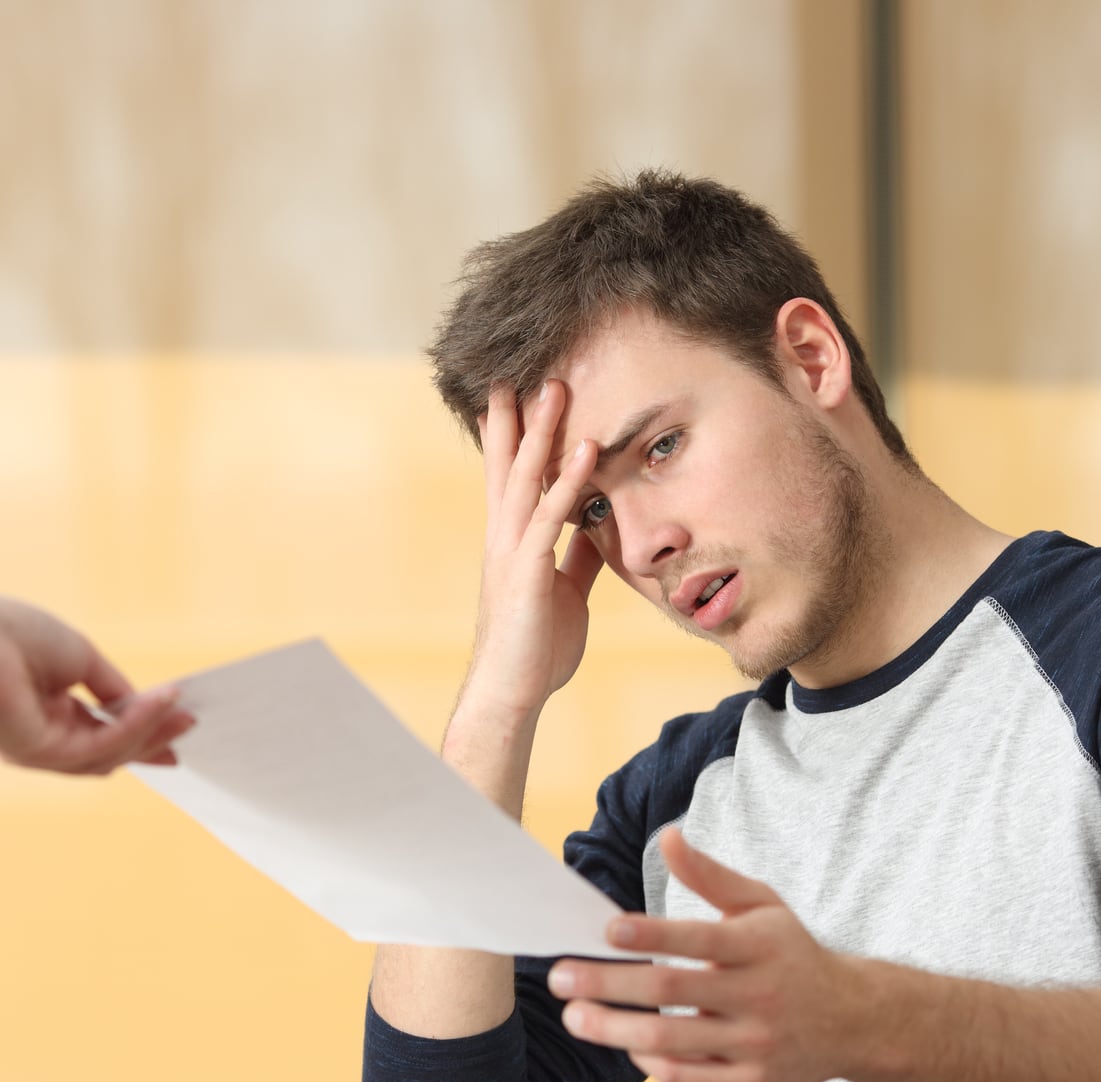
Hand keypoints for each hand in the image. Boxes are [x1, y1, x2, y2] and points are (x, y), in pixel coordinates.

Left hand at [0, 590, 192, 772]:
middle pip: (110, 751)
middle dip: (153, 738)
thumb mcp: (81, 658)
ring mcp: (41, 750)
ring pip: (108, 754)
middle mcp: (47, 738)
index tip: (180, 721)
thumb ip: (113, 688)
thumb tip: (145, 704)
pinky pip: (98, 745)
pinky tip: (157, 704)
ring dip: (149, 733)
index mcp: (52, 714)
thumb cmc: (18, 634)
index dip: (143, 730)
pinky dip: (132, 726)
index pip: (103, 732)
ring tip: (181, 714)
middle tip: (189, 726)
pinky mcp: (39, 753)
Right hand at [458, 381, 604, 719]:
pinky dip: (569, 481)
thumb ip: (577, 557)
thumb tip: (596, 529)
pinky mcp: (529, 571)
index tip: (508, 395)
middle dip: (515, 417)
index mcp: (510, 542)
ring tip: (555, 388)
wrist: (511, 692)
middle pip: (508, 465)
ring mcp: (512, 551)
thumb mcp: (565, 592)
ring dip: (541, 432)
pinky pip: (552, 517)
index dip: (508, 436)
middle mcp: (503, 538)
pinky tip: (587, 451)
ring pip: (525, 479)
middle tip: (524, 370)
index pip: (508, 478)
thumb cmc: (535, 647)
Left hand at [546, 828, 868, 1081]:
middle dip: (607, 985)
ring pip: (671, 1042)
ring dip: (613, 1030)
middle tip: (560, 979)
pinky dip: (650, 1065)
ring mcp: (757, 1044)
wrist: (853, 1020)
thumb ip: (710, 875)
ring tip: (576, 1016)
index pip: (697, 939)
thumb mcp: (761, 905)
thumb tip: (667, 836)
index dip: (650, 935)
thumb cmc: (792, 955)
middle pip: (671, 993)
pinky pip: (689, 1079)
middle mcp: (759, 996)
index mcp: (758, 946)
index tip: (605, 931)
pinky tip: (624, 1045)